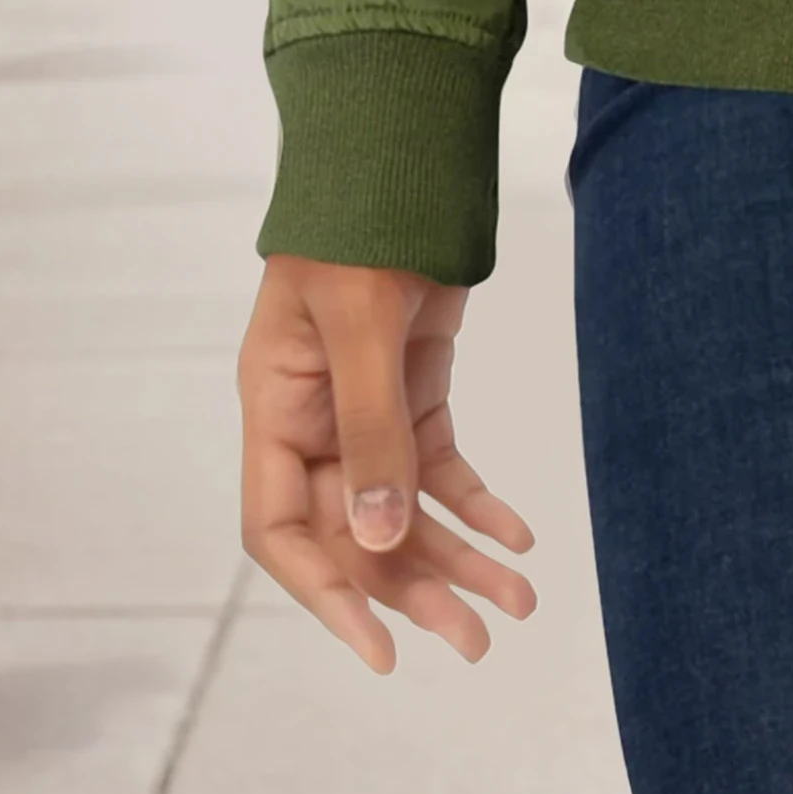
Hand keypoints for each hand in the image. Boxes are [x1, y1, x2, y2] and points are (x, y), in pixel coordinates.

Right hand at [237, 254, 538, 672]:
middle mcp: (314, 422)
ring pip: (406, 508)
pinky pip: (441, 465)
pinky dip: (478, 502)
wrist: (402, 147)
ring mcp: (366, 408)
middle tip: (477, 641)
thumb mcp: (359, 323)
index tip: (379, 645)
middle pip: (357, 532)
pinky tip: (517, 535)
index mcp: (275, 409)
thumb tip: (380, 539)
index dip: (327, 593)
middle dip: (414, 588)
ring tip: (517, 602)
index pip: (283, 530)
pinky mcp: (415, 386)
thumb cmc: (359, 223)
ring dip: (457, 556)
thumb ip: (370, 430)